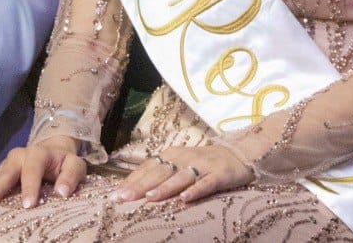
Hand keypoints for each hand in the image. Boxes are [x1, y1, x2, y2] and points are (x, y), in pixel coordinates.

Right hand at [0, 135, 86, 208]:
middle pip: (7, 171)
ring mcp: (7, 163)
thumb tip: (62, 193)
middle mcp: (20, 156)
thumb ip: (71, 177)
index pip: (33, 168)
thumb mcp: (75, 166)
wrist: (53, 151)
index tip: (28, 205)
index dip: (30, 186)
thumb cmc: (64, 163)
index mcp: (39, 153)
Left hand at [112, 144, 254, 204]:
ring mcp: (202, 166)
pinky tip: (185, 199)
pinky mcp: (219, 175)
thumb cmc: (202, 164)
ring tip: (149, 198)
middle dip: (141, 186)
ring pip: (180, 177)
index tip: (115, 195)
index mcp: (171, 155)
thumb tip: (132, 189)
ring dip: (164, 188)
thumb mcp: (179, 165)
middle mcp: (184, 158)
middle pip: (160, 172)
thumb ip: (159, 174)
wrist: (237, 154)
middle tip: (124, 199)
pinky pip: (206, 184)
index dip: (131, 181)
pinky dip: (195, 190)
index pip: (148, 168)